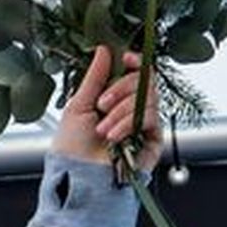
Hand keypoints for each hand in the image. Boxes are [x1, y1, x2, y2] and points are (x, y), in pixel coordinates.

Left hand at [52, 47, 162, 165]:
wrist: (78, 178)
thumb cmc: (73, 149)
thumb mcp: (79, 105)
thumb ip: (94, 76)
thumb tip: (105, 49)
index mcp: (114, 98)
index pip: (135, 72)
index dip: (135, 61)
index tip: (125, 58)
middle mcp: (131, 109)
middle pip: (144, 80)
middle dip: (120, 89)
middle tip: (101, 105)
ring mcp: (144, 124)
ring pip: (147, 98)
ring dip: (121, 112)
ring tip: (103, 131)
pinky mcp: (153, 140)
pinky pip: (151, 117)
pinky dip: (130, 123)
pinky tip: (115, 138)